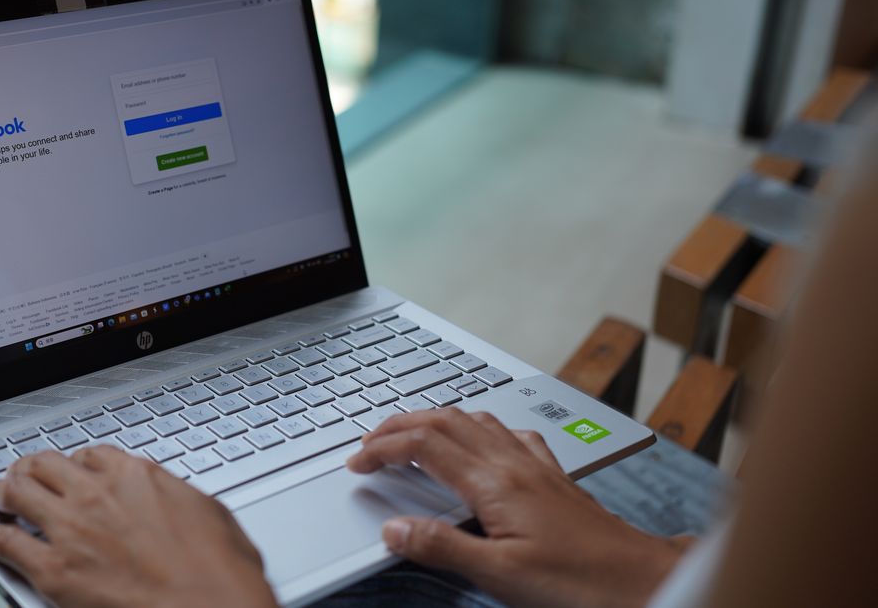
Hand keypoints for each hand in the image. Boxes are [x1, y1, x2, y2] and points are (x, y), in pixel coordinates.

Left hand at [0, 446, 276, 607]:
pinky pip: (5, 543)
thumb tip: (170, 498)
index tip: (71, 469)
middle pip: (46, 465)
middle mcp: (98, 494)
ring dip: (1, 490)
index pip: (90, 455)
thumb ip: (176, 496)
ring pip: (18, 493)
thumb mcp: (209, 513)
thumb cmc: (219, 573)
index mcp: (137, 476)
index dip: (75, 462)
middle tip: (20, 474)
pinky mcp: (53, 571)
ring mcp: (71, 530)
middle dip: (29, 468)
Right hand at [347, 409, 683, 607]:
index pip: (424, 446)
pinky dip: (478, 427)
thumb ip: (444, 548)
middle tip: (369, 440)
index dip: (383, 448)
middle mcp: (513, 462)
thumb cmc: (579, 582)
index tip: (358, 463)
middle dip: (400, 424)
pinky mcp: (553, 475)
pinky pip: (507, 433)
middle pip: (444, 420)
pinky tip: (480, 441)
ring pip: (474, 419)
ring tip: (411, 434)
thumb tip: (395, 529)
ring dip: (435, 420)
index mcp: (494, 483)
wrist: (641, 579)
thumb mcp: (501, 575)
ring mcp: (535, 464)